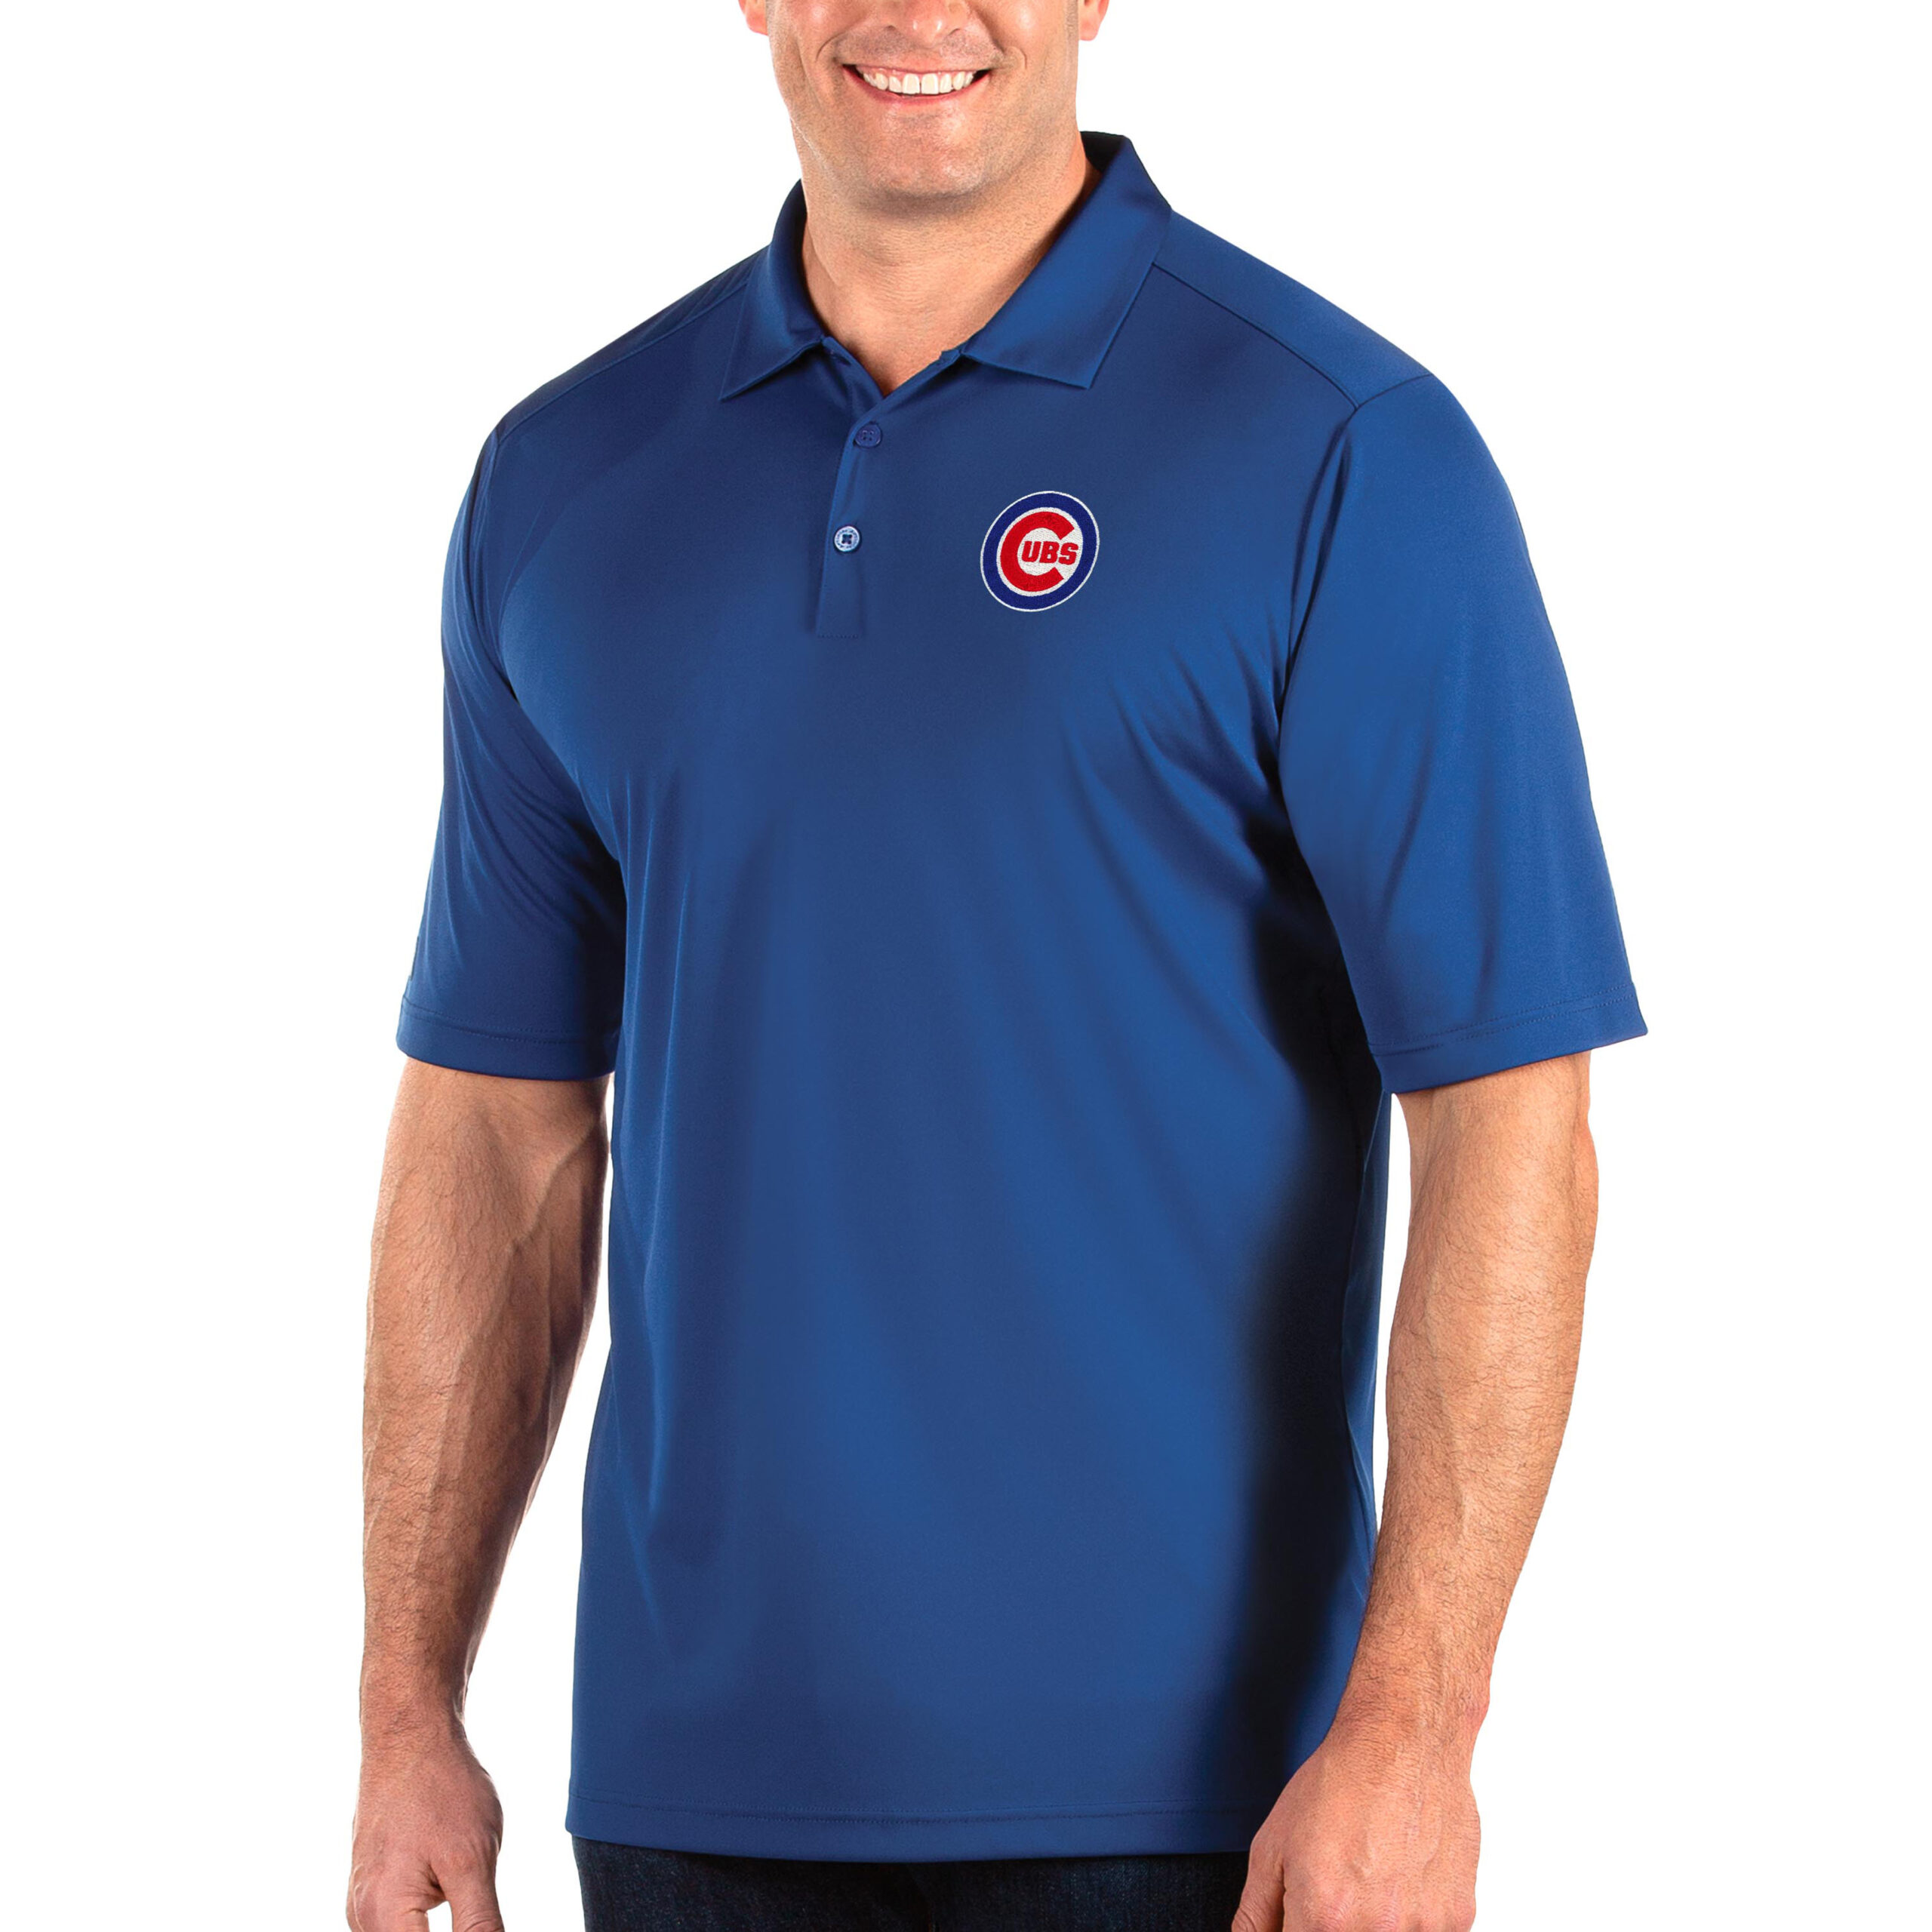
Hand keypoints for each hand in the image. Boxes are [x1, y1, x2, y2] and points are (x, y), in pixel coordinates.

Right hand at [348, 1725, 505, 1931]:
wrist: (410, 1736)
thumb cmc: (440, 1787)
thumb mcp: (473, 1861)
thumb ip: (479, 1925)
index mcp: (382, 1917)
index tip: (481, 1916)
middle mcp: (363, 1917)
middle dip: (454, 1927)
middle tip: (478, 1894)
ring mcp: (363, 1902)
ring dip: (442, 1924)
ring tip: (461, 1880)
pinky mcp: (373, 1887)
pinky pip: (399, 1922)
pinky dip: (425, 1918)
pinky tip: (448, 1882)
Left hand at [1233, 1711, 1479, 1931]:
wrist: (1403, 1742)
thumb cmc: (1342, 1782)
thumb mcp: (1271, 1847)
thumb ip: (1257, 1915)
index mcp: (1325, 1918)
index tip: (1302, 1919)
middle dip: (1331, 1926)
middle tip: (1336, 1890)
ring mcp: (1423, 1929)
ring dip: (1372, 1923)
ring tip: (1369, 1879)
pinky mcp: (1458, 1919)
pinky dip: (1408, 1919)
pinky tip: (1398, 1878)